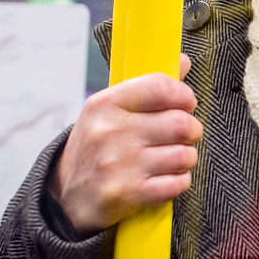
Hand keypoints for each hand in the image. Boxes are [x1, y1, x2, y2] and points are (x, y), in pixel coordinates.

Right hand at [51, 55, 202, 233]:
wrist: (66, 197)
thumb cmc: (97, 149)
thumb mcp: (109, 112)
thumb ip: (149, 88)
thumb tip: (183, 61)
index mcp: (105, 104)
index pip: (160, 86)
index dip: (183, 95)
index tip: (186, 104)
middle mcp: (110, 132)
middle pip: (180, 123)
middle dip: (191, 130)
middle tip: (184, 136)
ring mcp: (118, 165)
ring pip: (184, 155)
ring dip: (186, 158)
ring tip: (173, 159)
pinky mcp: (127, 194)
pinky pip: (177, 184)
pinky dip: (179, 182)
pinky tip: (166, 179)